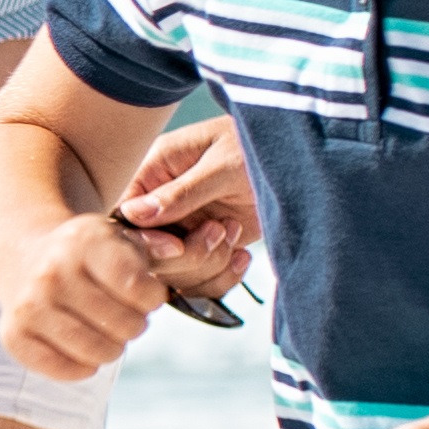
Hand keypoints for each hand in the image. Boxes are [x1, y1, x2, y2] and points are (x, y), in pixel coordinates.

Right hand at [0, 214, 182, 382]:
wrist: (23, 257)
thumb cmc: (86, 253)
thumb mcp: (117, 237)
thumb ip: (153, 245)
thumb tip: (176, 249)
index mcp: (82, 241)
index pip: (138, 289)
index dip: (153, 299)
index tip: (147, 296)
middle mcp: (51, 272)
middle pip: (124, 325)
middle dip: (135, 325)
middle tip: (127, 317)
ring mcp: (29, 306)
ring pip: (98, 352)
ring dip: (113, 348)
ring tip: (108, 333)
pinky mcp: (14, 336)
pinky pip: (66, 370)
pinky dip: (83, 366)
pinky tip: (83, 348)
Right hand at [113, 121, 257, 316]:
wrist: (303, 160)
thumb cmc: (260, 146)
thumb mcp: (223, 165)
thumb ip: (181, 192)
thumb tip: (133, 214)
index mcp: (155, 171)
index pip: (125, 216)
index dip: (146, 240)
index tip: (177, 243)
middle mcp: (164, 204)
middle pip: (148, 254)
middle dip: (188, 253)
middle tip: (220, 229)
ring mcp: (186, 229)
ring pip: (174, 275)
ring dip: (210, 264)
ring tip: (234, 232)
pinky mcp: (210, 248)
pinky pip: (200, 283)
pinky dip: (223, 277)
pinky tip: (242, 255)